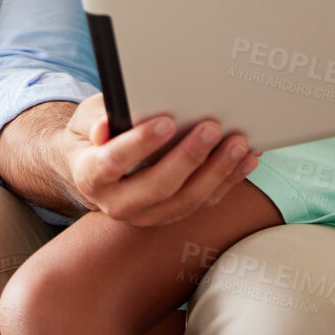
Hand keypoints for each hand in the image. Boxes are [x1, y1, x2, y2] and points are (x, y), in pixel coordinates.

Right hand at [57, 94, 257, 226]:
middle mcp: (118, 203)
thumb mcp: (87, 119)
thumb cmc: (93, 136)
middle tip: (211, 128)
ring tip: (239, 143)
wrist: (95, 169)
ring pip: (188, 200)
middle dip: (189, 157)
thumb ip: (97, 119)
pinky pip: (205, 201)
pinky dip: (229, 180)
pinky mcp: (172, 215)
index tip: (166, 122)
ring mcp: (147, 215)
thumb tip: (105, 126)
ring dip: (217, 172)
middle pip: (158, 187)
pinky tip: (247, 159)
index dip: (140, 144)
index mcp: (91, 176)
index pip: (113, 162)